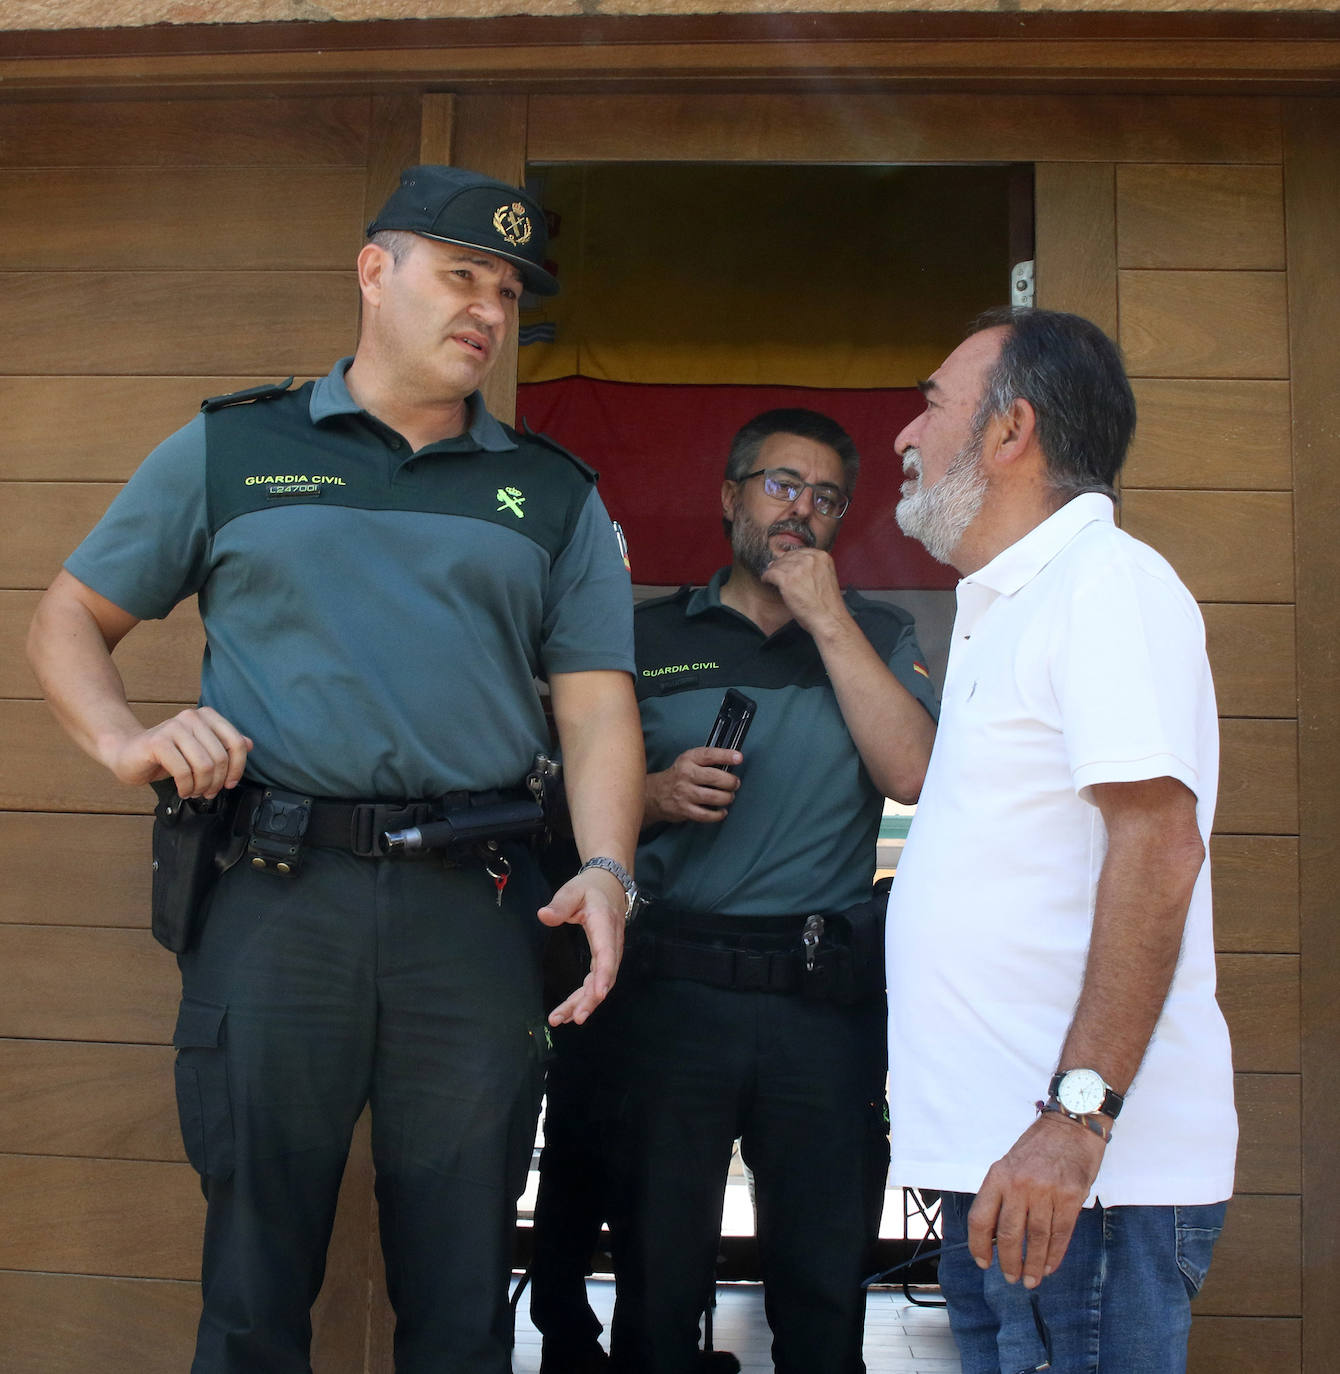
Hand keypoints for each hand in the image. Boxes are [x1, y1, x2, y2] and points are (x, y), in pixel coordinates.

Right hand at [106, 706, 252, 798]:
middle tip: (207, 792)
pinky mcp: (158, 742)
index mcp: (207, 716)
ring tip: (194, 792)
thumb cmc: (166, 754)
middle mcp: (191, 717)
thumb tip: (250, 744)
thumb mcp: (199, 749)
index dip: (237, 768)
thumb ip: (224, 745)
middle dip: (217, 782)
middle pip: (220, 757)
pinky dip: (186, 787)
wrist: (127, 752)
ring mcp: (174, 727)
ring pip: (204, 765)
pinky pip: (184, 771)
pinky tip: (182, 790)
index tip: (229, 783)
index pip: (236, 743)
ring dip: (202, 786)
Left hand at [539, 865, 626, 1025]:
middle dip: (590, 999)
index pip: (607, 953)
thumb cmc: (589, 889)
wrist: (609, 885)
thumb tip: (543, 916)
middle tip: (572, 1018)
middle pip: (605, 976)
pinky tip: (571, 1011)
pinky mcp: (606, 958)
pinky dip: (586, 997)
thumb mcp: (572, 891)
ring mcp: (611, 953)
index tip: (597, 994)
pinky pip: (598, 981)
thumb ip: (559, 904)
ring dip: (585, 1003)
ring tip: (563, 1019)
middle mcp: (612, 943)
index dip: (604, 974)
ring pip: (601, 983)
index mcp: (604, 925)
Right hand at [644, 747, 741, 824]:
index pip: (709, 754)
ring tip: (729, 797)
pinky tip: (722, 811)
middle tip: (735, 783)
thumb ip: (709, 760)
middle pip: (714, 777)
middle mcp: (686, 774)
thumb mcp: (690, 761)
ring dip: (726, 798)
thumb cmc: (680, 776)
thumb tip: (734, 762)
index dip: (726, 755)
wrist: (656, 793)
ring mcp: (684, 792)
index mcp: (689, 759)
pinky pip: (706, 814)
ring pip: (713, 797)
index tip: (738, 758)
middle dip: (730, 782)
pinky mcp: (684, 809)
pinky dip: (718, 815)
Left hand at [760, 547, 845, 635]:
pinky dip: (767, 578)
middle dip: (781, 564)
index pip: (800, 552)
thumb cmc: (828, 604)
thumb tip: (792, 564)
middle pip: (787, 557)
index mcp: (822, 557)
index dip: (790, 559)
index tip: (786, 565)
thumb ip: (813, 568)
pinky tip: (766, 581)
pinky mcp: (787, 580)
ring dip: (773, 571)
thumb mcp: (826, 577)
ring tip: (770, 578)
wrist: (829, 618)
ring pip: (778, 565)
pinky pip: (770, 574)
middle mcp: (810, 559)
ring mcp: (798, 569)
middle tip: (775, 571)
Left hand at [968, 1111, 1106, 1288]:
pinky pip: (1060, 1234)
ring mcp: (1046, 1191)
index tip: (983, 1262)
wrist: (1071, 1126)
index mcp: (998, 1175)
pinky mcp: (1070, 1197)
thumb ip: (1002, 1194)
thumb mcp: (1010, 1164)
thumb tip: (995, 1234)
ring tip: (1030, 1280)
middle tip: (1010, 1278)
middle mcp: (1019, 1184)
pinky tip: (1049, 1266)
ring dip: (1032, 1265)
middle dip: (1008, 1262)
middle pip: (1008, 1234)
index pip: (980, 1217)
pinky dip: (1054, 1255)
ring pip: (1035, 1239)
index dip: (978, 1244)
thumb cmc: (1038, 1147)